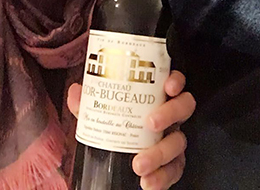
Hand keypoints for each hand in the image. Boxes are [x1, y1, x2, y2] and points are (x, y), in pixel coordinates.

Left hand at [67, 70, 195, 189]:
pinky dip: (162, 178)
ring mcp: (173, 139)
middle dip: (169, 113)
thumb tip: (76, 91)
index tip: (168, 86)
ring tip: (140, 164)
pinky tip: (148, 182)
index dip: (176, 80)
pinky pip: (175, 170)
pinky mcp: (172, 164)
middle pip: (184, 107)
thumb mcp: (100, 112)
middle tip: (150, 123)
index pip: (174, 81)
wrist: (115, 161)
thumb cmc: (115, 125)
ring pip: (179, 141)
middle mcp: (170, 116)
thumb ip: (89, 102)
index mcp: (156, 97)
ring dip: (161, 153)